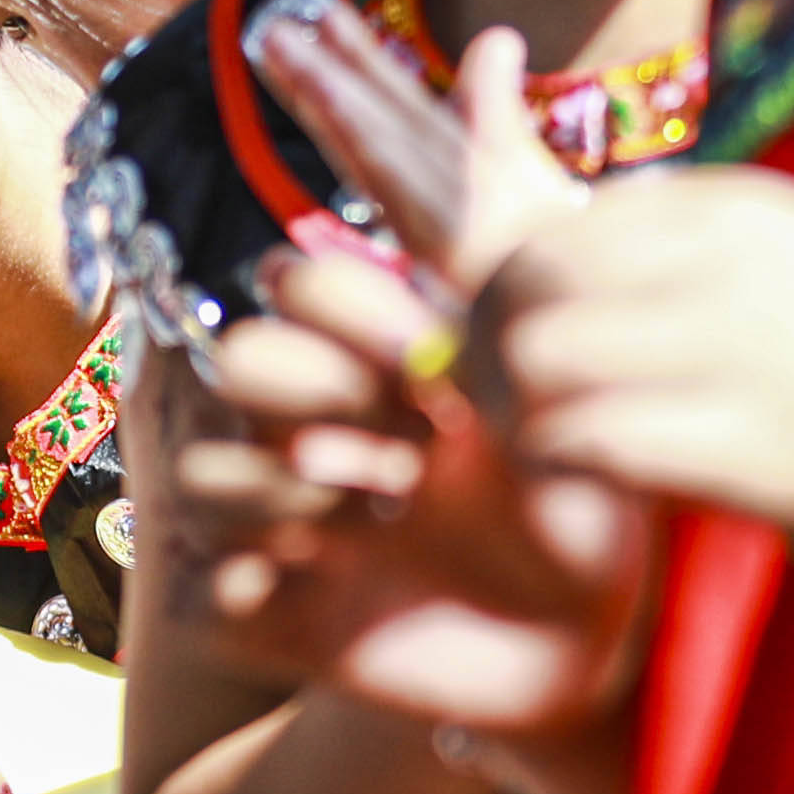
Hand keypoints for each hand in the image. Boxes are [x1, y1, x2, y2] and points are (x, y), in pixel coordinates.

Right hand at [174, 241, 651, 736]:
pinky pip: (208, 595)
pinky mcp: (279, 619)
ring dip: (280, 493)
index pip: (297, 283)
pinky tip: (341, 591)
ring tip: (379, 522)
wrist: (591, 647)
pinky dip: (262, 593)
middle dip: (311, 391)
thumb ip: (511, 308)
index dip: (345, 306)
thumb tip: (494, 146)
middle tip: (409, 443)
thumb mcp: (570, 404)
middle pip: (235, 363)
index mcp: (379, 361)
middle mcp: (322, 430)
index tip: (432, 363)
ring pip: (202, 477)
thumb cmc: (587, 515)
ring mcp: (292, 523)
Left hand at [459, 169, 793, 609]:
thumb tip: (588, 287)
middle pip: (523, 278)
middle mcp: (728, 258)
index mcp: (737, 206)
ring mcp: (740, 347)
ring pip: (537, 353)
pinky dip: (560, 471)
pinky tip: (587, 496)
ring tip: (542, 457)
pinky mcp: (752, 445)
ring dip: (513, 414)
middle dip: (484, 349)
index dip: (510, 293)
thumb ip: (697, 268)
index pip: (555, 224)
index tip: (513, 351)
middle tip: (499, 411)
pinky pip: (590, 438)